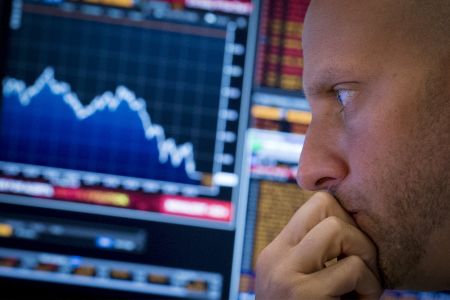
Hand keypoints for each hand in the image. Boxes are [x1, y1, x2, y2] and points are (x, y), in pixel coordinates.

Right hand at [255, 192, 381, 299]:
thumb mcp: (305, 284)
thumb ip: (317, 259)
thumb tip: (353, 227)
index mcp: (276, 253)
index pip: (314, 205)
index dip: (344, 218)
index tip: (354, 251)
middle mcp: (275, 258)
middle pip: (324, 202)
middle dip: (355, 231)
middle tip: (363, 265)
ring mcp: (284, 273)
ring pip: (337, 228)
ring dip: (365, 256)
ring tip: (364, 286)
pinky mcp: (302, 294)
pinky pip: (354, 267)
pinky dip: (370, 287)